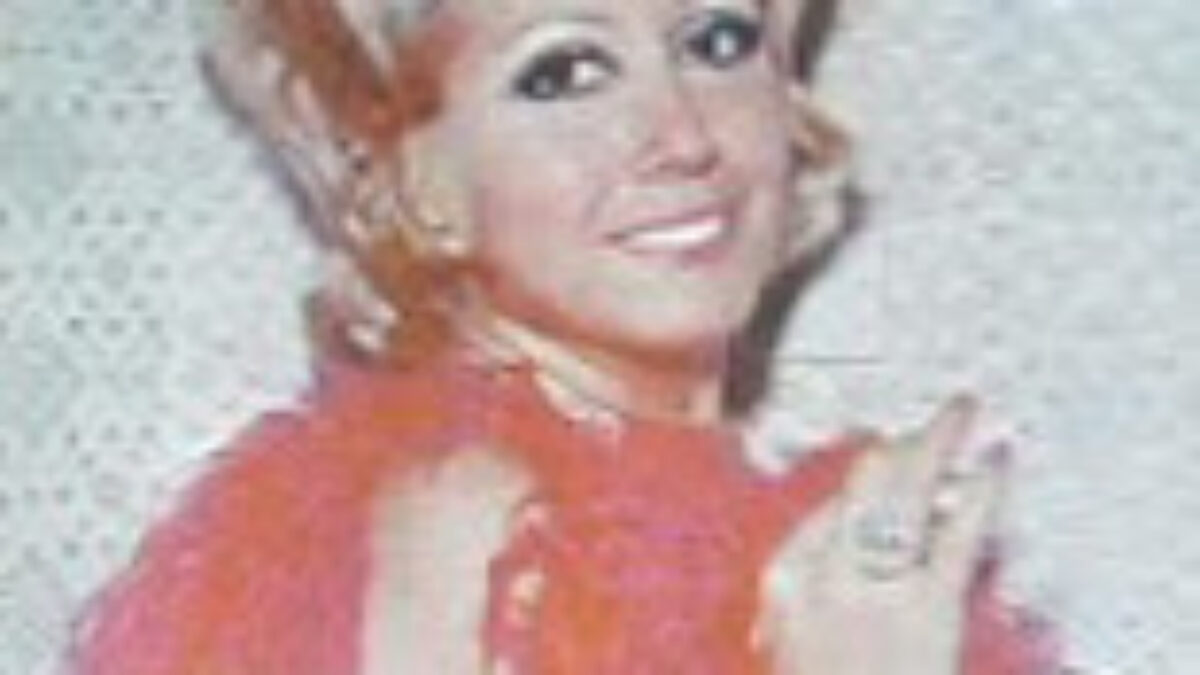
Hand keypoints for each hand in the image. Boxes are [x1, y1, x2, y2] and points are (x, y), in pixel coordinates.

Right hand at [759, 395, 1009, 674]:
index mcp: (784, 583)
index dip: (870, 478)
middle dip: (903, 444)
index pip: (828, 510)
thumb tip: (835, 554)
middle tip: (938, 412)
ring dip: (937, 444)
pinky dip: (980, 491)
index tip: (896, 454)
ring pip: (904, 494)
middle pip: (862, 487)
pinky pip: (954, 536)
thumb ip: (805, 601)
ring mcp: (875, 587)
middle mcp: (823, 572)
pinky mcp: (927, 606)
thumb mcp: (793, 648)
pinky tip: (996, 459)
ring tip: (963, 410)